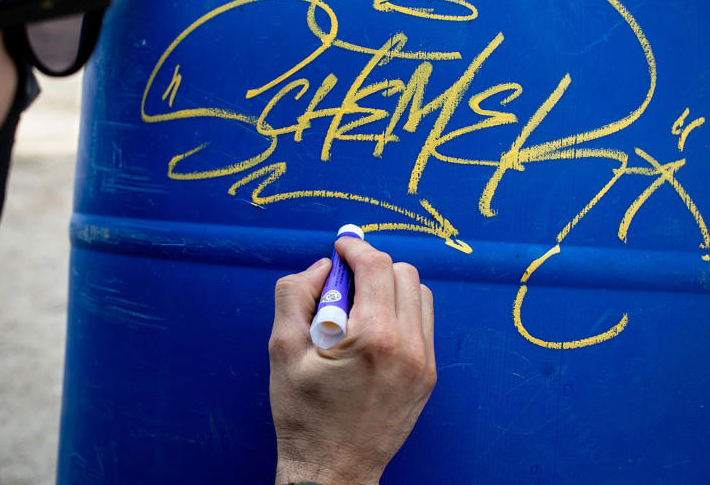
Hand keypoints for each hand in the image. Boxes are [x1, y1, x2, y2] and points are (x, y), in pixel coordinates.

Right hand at [269, 238, 436, 484]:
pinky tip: (372, 330)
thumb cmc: (304, 416)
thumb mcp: (282, 349)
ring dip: (389, 288)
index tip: (339, 247)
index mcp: (374, 337)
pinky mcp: (427, 376)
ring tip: (358, 309)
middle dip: (371, 267)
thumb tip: (322, 267)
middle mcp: (408, 346)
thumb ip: (295, 294)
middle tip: (341, 284)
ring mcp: (423, 363)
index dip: (355, 247)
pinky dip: (400, 312)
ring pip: (419, 294)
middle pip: (402, 273)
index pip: (376, 266)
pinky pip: (422, 323)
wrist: (331, 470)